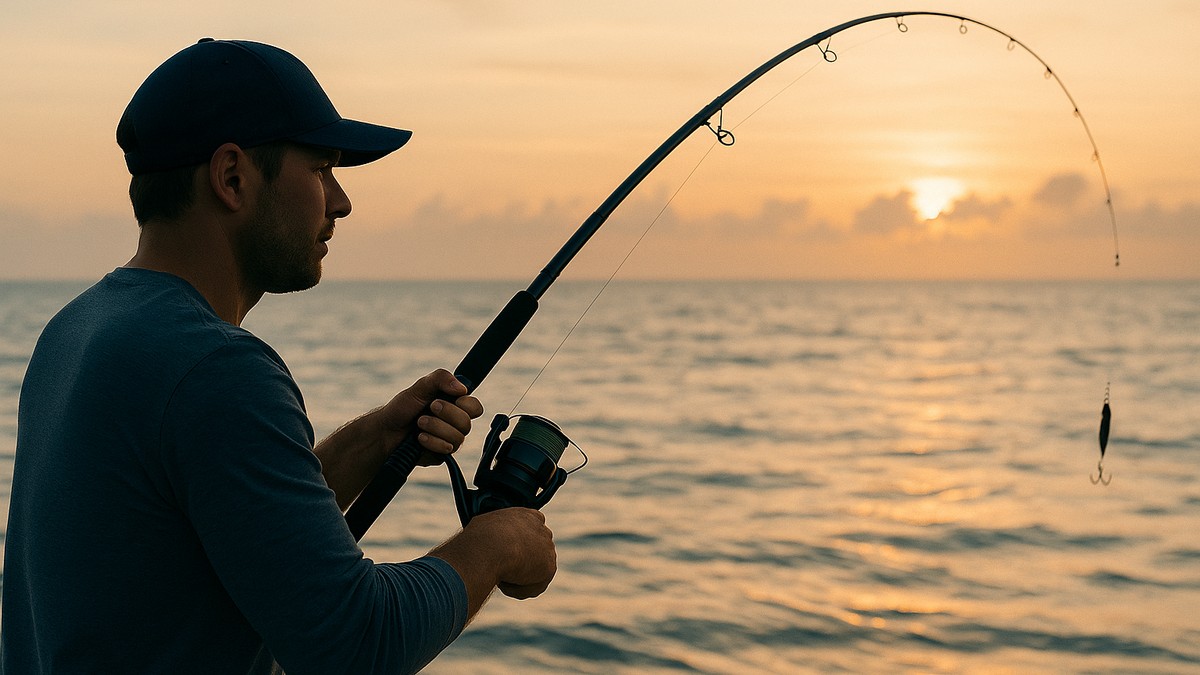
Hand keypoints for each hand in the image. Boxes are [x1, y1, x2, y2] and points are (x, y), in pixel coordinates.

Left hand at [377, 369, 483, 464]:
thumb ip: (441, 378)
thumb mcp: (420, 386)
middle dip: (446, 414)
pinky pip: (446, 451)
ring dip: (436, 428)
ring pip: (458, 438)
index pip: (475, 408)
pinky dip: (432, 442)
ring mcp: (448, 440)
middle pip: (467, 423)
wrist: (385, 431)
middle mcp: (454, 424)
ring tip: (419, 423)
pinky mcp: (441, 455)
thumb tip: (462, 388)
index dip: (466, 404)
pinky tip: (420, 438)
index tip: (450, 398)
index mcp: (454, 405)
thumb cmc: (402, 408)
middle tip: (429, 408)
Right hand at [430, 507, 556, 614]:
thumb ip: (492, 533)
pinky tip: (505, 582)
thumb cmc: (480, 536)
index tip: (506, 556)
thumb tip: (479, 541)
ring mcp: (548, 550)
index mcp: (528, 516)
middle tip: (502, 571)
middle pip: (534, 553)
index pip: (530, 530)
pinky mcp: (549, 569)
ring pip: (533, 571)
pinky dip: (519, 589)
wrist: (491, 547)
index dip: (517, 546)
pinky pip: (534, 586)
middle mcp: (543, 531)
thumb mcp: (483, 527)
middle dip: (521, 564)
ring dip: (518, 578)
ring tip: (500, 575)